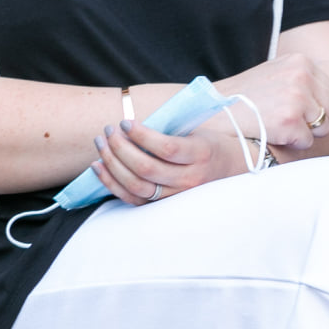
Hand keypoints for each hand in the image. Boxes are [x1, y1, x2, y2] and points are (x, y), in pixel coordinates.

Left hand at [91, 119, 242, 205]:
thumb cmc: (208, 144)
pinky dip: (111, 182)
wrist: (231, 170)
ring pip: (136, 185)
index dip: (141, 135)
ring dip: (112, 163)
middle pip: (146, 168)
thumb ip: (169, 129)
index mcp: (200, 155)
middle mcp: (189, 179)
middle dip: (120, 147)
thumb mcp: (196, 131)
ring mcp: (177, 196)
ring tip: (101, 142)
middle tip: (109, 130)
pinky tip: (97, 165)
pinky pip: (132, 198)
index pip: (166, 148)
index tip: (125, 122)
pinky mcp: (163, 205)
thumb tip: (131, 124)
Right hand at [217, 52, 328, 152]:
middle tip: (278, 115)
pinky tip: (270, 131)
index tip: (285, 105)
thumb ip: (315, 92)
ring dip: (301, 132)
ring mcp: (298, 97)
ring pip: (322, 128)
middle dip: (311, 120)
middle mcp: (302, 75)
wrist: (213, 110)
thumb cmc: (244, 98)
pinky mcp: (291, 120)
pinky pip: (307, 141)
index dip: (311, 106)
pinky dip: (290, 143)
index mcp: (301, 61)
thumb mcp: (280, 83)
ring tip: (273, 121)